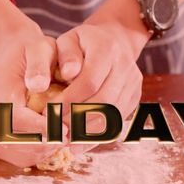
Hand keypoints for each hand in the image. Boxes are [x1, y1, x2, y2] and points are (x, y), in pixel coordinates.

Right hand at [0, 0, 63, 167]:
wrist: (13, 51)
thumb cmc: (31, 49)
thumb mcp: (39, 46)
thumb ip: (39, 64)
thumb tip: (38, 85)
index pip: (13, 117)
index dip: (39, 128)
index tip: (64, 129)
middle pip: (5, 139)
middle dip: (37, 144)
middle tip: (64, 139)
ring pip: (4, 149)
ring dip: (33, 152)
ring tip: (58, 143)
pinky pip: (7, 151)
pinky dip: (28, 153)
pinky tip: (48, 144)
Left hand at [55, 0, 150, 153]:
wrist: (114, 39)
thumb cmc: (82, 42)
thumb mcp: (68, 40)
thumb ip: (65, 55)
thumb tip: (67, 73)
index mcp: (106, 49)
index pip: (89, 81)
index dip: (68, 101)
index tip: (48, 114)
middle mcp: (125, 66)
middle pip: (103, 101)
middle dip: (76, 120)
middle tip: (54, 132)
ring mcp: (133, 83)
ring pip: (113, 115)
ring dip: (87, 133)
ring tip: (65, 143)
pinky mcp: (135, 97)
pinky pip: (118, 121)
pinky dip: (98, 135)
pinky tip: (79, 144)